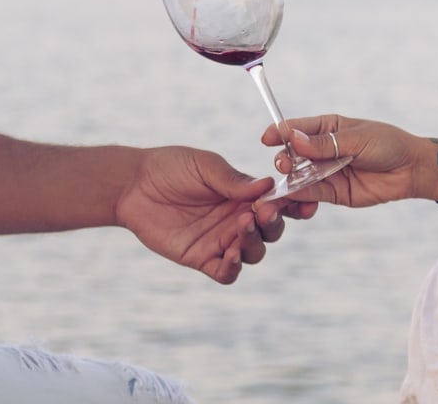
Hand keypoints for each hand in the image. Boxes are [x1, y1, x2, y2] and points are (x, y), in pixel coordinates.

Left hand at [115, 147, 288, 284]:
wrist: (133, 185)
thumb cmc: (170, 168)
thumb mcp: (205, 166)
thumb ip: (234, 180)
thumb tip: (268, 186)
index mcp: (244, 195)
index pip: (278, 203)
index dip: (295, 205)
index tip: (305, 203)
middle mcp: (237, 219)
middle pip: (271, 231)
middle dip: (274, 223)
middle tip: (263, 212)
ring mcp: (220, 240)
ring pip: (253, 253)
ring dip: (254, 243)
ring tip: (241, 227)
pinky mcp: (201, 258)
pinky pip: (226, 272)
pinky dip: (233, 267)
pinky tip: (230, 255)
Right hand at [261, 114, 430, 208]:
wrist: (412, 170)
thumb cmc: (388, 144)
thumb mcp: (357, 139)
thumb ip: (326, 144)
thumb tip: (294, 139)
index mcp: (328, 128)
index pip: (297, 128)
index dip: (280, 132)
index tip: (267, 138)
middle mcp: (322, 150)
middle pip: (294, 154)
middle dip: (285, 158)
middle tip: (285, 164)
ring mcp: (327, 171)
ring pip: (300, 175)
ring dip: (288, 180)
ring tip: (281, 184)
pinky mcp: (333, 193)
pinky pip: (312, 193)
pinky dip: (299, 196)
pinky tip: (290, 197)